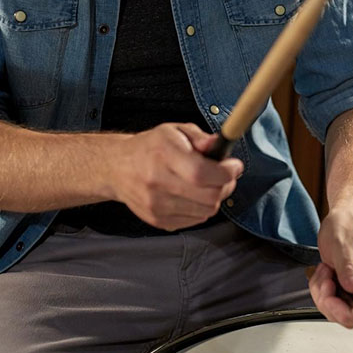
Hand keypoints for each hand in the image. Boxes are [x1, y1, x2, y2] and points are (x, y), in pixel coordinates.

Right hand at [110, 123, 241, 230]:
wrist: (118, 169)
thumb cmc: (151, 148)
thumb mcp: (175, 131)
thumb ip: (201, 138)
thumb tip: (220, 145)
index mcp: (163, 155)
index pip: (201, 173)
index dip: (226, 172)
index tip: (234, 166)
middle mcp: (157, 182)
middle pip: (209, 196)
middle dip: (226, 185)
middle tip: (225, 175)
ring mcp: (157, 206)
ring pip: (206, 211)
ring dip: (215, 198)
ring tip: (208, 184)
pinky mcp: (159, 221)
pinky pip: (196, 220)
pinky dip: (202, 208)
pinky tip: (194, 195)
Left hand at [309, 207, 352, 327]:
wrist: (346, 217)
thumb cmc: (348, 225)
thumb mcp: (342, 244)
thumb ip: (349, 268)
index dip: (348, 313)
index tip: (331, 299)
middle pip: (350, 316)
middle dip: (329, 302)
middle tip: (324, 278)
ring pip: (336, 310)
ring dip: (322, 294)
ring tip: (324, 270)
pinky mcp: (346, 288)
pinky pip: (330, 301)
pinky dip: (320, 290)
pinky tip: (323, 272)